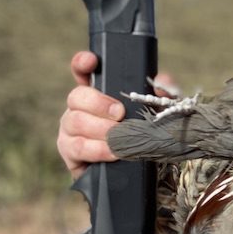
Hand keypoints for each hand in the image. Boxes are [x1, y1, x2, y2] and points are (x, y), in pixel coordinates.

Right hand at [57, 52, 174, 178]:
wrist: (138, 172)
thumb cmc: (143, 135)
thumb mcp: (157, 113)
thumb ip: (162, 95)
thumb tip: (161, 83)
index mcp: (98, 93)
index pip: (82, 71)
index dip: (82, 63)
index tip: (92, 61)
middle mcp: (80, 108)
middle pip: (76, 96)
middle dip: (98, 103)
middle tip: (119, 113)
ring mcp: (71, 130)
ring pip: (74, 121)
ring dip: (99, 129)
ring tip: (119, 136)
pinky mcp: (71, 153)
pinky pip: (76, 147)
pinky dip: (96, 149)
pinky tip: (113, 153)